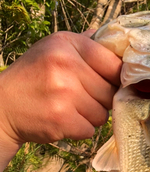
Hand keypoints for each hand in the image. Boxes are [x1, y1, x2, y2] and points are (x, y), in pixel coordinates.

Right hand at [0, 31, 121, 171]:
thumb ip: (86, 44)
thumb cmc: (35, 76)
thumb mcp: (54, 49)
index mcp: (67, 44)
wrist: (3, 106)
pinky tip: (63, 120)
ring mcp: (63, 93)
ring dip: (90, 116)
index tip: (109, 83)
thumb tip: (117, 41)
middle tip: (80, 97)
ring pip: (103, 113)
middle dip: (101, 99)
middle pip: (111, 91)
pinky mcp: (61, 119)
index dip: (116, 78)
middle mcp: (65, 65)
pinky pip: (90, 129)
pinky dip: (80, 129)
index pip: (114, 64)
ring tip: (69, 108)